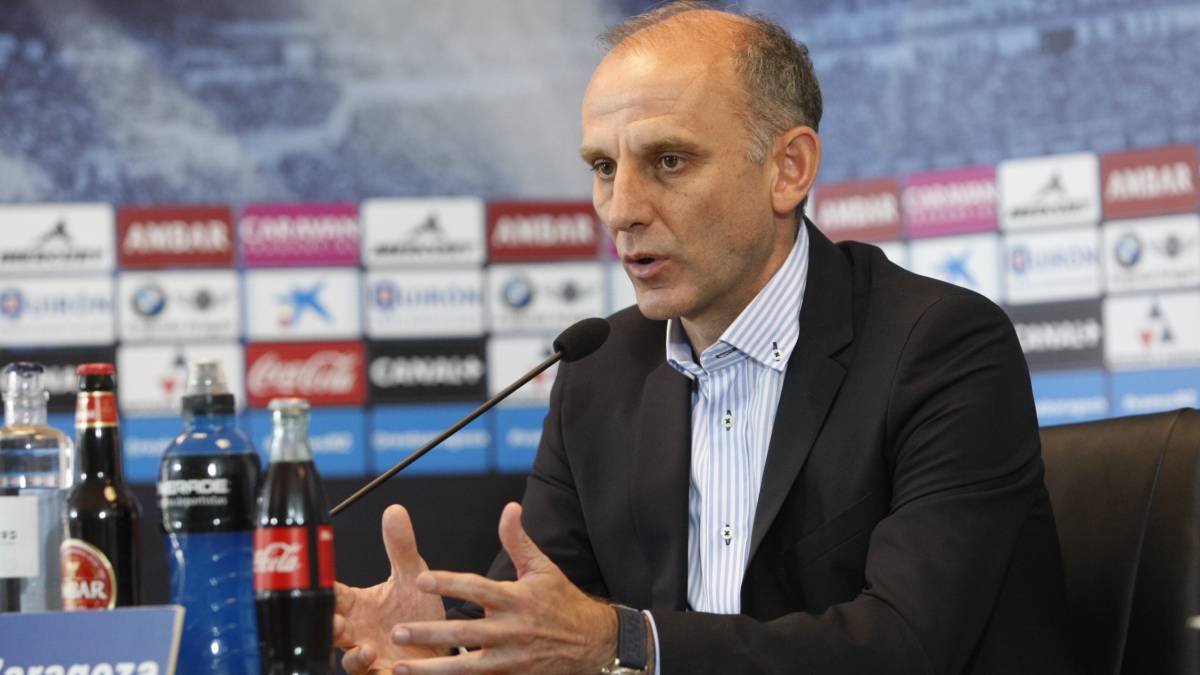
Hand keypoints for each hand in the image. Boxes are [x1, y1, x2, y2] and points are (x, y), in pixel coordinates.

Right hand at [334, 504, 447, 673]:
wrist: (443, 644)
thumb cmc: (419, 612)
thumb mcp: (413, 576)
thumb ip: (401, 547)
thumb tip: (394, 509)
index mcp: (358, 605)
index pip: (332, 595)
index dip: (324, 590)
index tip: (318, 583)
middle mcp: (358, 632)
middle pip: (331, 630)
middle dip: (328, 627)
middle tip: (335, 621)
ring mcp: (370, 656)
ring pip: (349, 661)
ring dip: (354, 658)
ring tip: (365, 650)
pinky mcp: (385, 674)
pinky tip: (391, 669)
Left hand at [388, 502, 618, 673]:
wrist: (593, 642)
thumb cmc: (562, 601)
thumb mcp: (542, 568)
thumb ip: (518, 540)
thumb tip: (509, 507)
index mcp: (516, 599)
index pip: (478, 588)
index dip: (449, 584)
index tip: (420, 579)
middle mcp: (513, 630)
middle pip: (465, 633)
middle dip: (430, 633)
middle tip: (397, 632)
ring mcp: (513, 658)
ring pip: (468, 667)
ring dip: (432, 669)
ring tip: (399, 666)